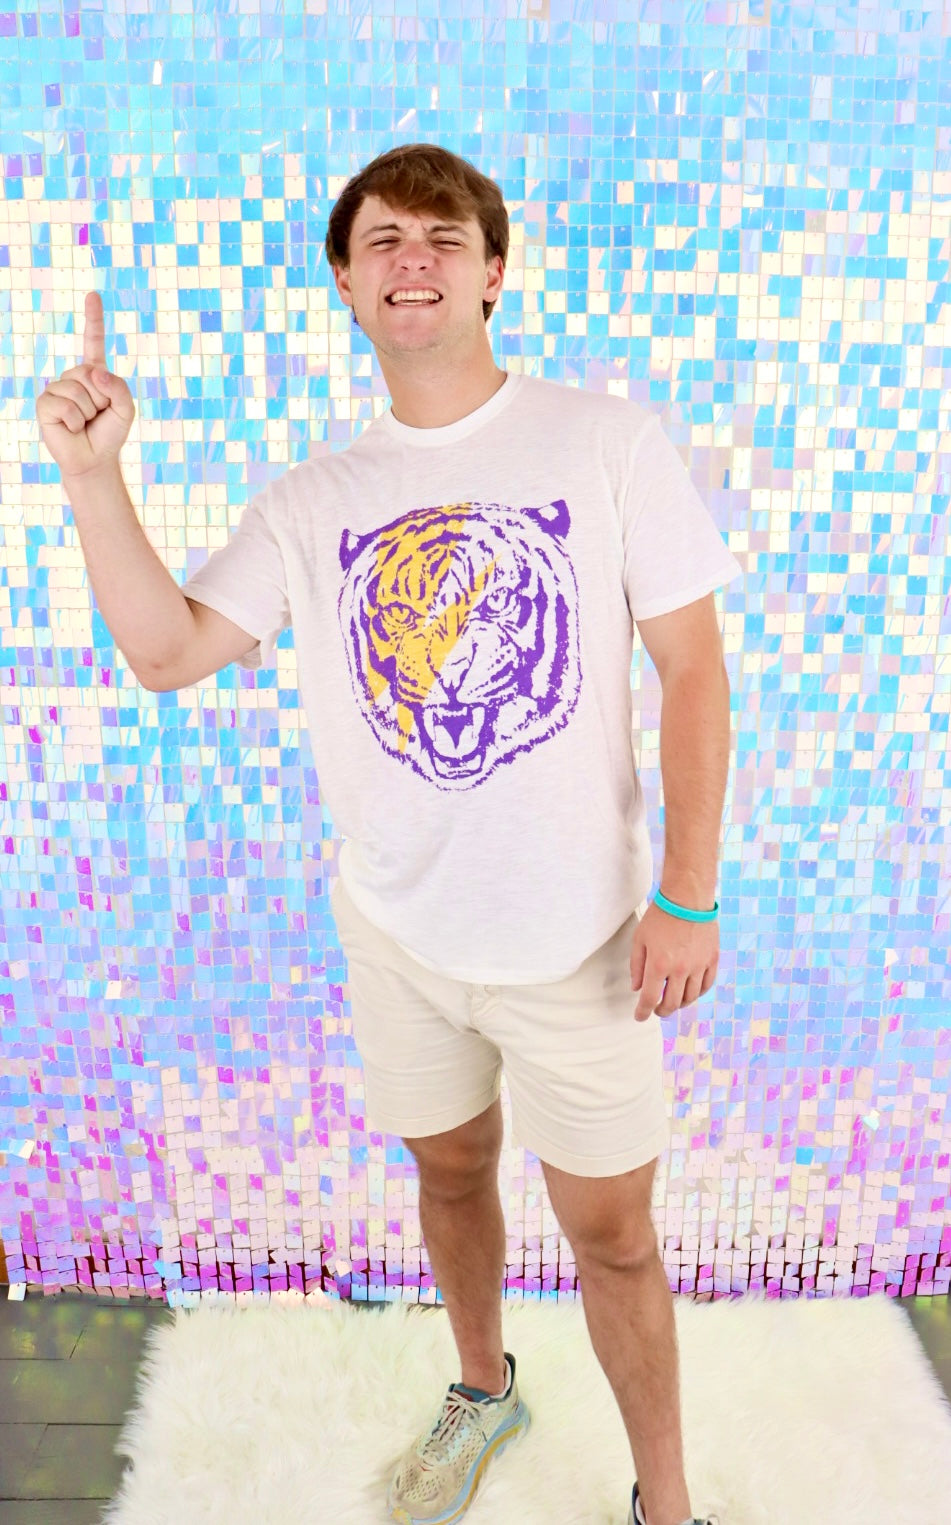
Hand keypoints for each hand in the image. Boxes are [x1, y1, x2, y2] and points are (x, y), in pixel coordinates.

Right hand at [36, 291, 134, 479]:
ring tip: (85, 423)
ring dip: (88, 413)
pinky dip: (74, 421)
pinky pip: (64, 405)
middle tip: (98, 415)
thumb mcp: (125, 410)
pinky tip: (72, 428)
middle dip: (101, 399)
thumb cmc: (109, 434)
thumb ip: (119, 388)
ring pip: (78, 391)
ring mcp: (57, 389)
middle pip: (90, 374)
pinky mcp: (45, 405)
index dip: (93, 319)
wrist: (93, 460)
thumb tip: (95, 373)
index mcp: (94, 374)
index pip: (93, 342)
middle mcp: (73, 377)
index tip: (93, 295)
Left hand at [630, 901, 718, 1021]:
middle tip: (657, 1010)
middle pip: (672, 1003)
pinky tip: (690, 991)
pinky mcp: (712, 959)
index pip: (650, 998)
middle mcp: (680, 969)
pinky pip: (706, 985)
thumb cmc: (661, 916)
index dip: (643, 1012)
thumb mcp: (640, 939)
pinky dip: (697, 993)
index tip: (640, 1017)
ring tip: (673, 1001)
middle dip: (662, 1010)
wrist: (688, 898)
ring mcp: (699, 966)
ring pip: (691, 997)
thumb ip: (636, 966)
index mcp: (659, 965)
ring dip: (680, 1004)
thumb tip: (637, 988)